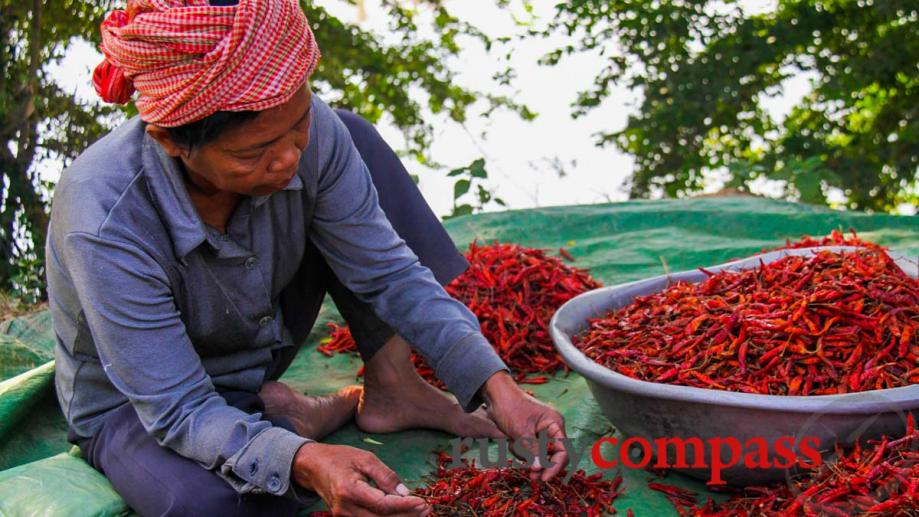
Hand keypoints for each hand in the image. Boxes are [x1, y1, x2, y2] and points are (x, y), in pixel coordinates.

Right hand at [292, 442, 430, 516]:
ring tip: (420, 513)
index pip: (382, 505)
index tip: (422, 501)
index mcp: (349, 490)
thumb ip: (385, 475)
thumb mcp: (364, 458)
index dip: (405, 506)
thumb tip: (405, 492)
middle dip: (407, 516)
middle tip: (427, 509)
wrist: (313, 467)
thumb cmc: (340, 458)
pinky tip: (403, 514)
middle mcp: (344, 509)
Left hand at [481, 371, 568, 480]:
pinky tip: (510, 442)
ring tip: (513, 445)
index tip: (544, 478)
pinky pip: (528, 450)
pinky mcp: (529, 434)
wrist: (495, 395)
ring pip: (538, 454)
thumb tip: (540, 468)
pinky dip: (520, 450)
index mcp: (554, 424)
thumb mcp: (521, 431)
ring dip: (526, 455)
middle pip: (552, 455)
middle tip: (532, 476)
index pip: (563, 450)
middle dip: (540, 464)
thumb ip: (532, 450)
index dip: (555, 466)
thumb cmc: (510, 407)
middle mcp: (550, 428)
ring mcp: (540, 431)